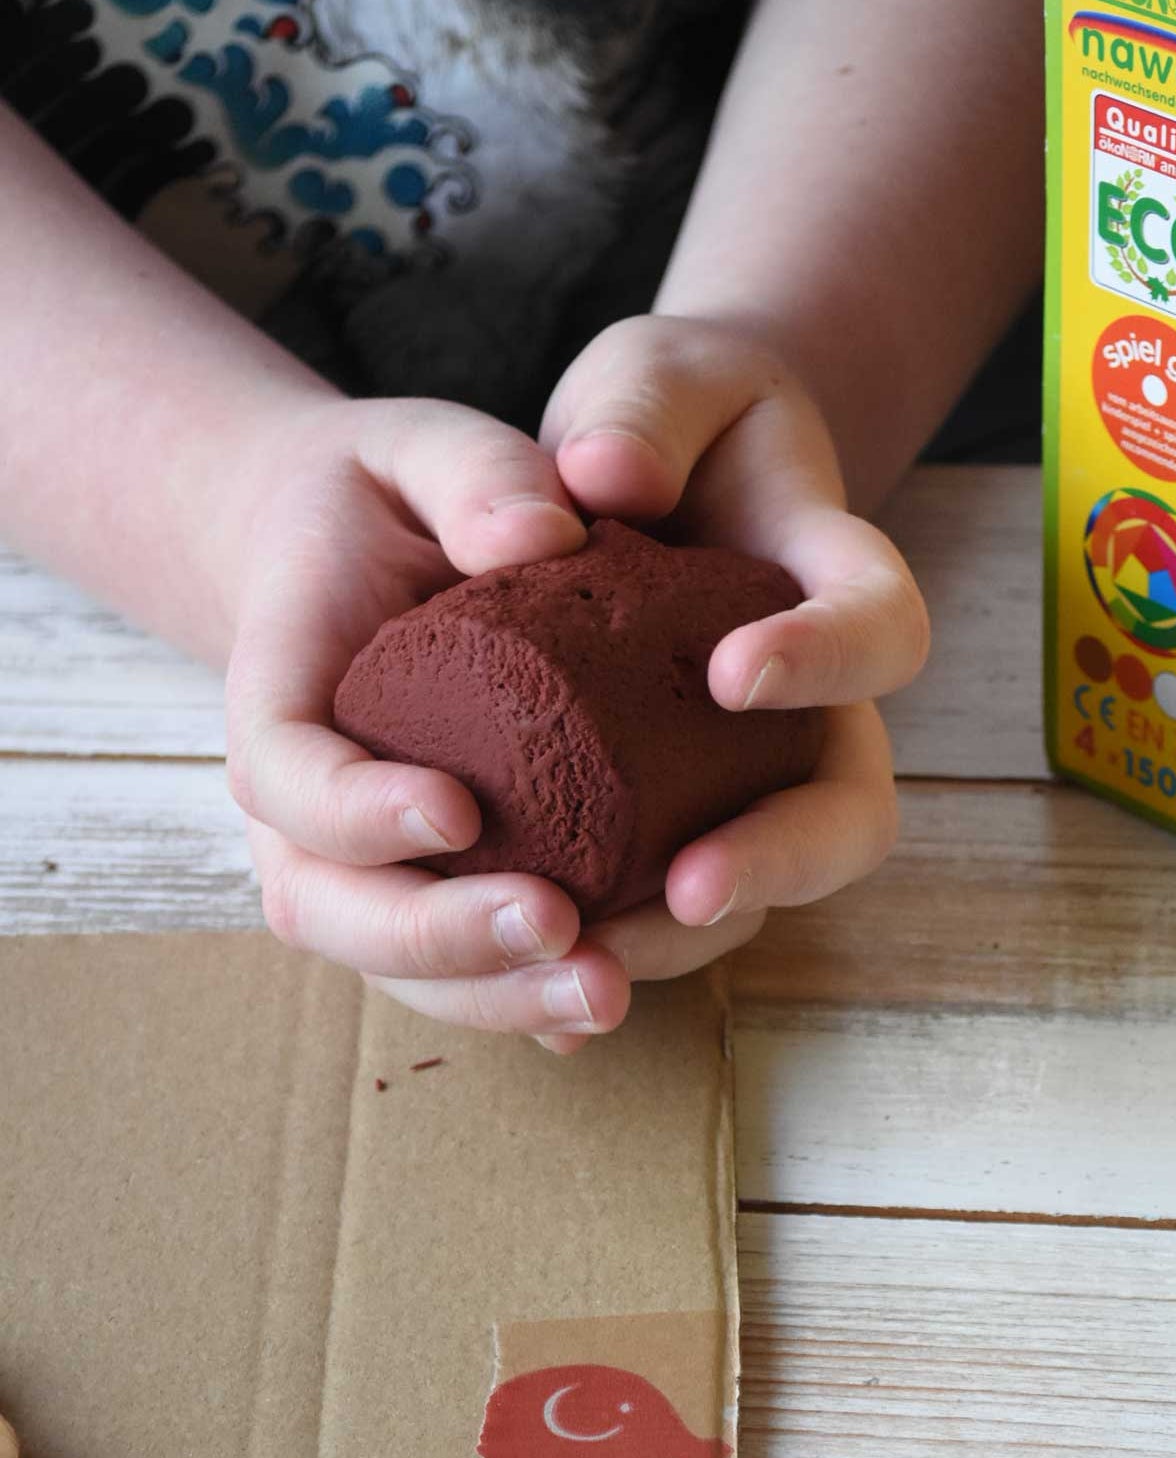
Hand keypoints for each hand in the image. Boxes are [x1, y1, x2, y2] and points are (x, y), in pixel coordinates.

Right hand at [224, 396, 632, 1051]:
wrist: (373, 558)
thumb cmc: (398, 502)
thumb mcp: (429, 449)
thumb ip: (475, 476)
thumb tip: (542, 532)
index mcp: (283, 699)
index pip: (286, 776)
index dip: (356, 809)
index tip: (457, 807)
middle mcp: (307, 809)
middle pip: (335, 909)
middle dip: (441, 937)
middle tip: (556, 927)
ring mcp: (364, 866)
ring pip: (403, 968)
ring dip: (500, 997)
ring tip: (607, 992)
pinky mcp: (434, 891)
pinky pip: (466, 971)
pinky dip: (529, 1004)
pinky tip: (609, 1007)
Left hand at [537, 315, 929, 997]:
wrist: (649, 475)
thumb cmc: (666, 418)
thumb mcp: (658, 375)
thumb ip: (644, 410)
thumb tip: (602, 485)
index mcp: (835, 584)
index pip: (883, 629)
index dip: (829, 660)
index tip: (733, 673)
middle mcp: (815, 703)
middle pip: (855, 809)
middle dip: (784, 858)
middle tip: (688, 885)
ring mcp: (752, 772)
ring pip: (766, 882)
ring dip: (687, 936)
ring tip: (589, 949)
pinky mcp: (680, 813)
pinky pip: (672, 901)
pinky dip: (618, 945)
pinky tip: (543, 975)